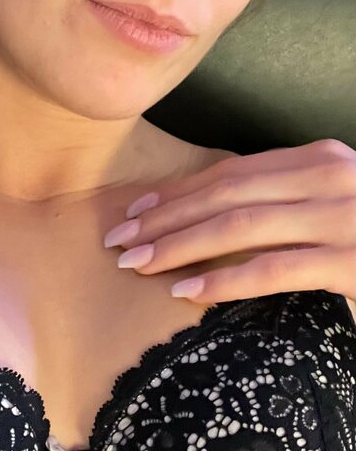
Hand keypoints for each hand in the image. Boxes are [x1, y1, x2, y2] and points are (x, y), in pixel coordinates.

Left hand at [103, 139, 355, 303]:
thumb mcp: (329, 203)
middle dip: (164, 219)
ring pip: (240, 226)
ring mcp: (342, 217)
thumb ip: (283, 199)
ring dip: (180, 245)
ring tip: (138, 265)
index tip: (134, 213)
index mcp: (318, 158)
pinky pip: (275, 268)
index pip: (229, 171)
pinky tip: (189, 292)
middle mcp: (329, 177)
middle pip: (224, 194)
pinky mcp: (352, 261)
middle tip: (117, 242)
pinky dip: (226, 278)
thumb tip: (212, 212)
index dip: (175, 193)